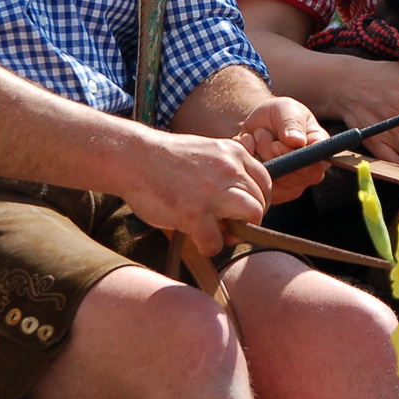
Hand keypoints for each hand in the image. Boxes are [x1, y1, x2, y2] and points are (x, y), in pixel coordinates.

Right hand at [116, 127, 270, 255]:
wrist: (134, 157)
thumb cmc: (166, 159)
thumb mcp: (207, 151)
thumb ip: (227, 168)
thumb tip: (242, 196)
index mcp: (234, 153)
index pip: (265, 183)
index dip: (257, 201)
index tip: (242, 212)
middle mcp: (229, 169)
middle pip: (260, 203)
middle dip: (249, 221)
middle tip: (229, 227)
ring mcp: (213, 192)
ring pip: (252, 217)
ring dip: (237, 233)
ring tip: (219, 234)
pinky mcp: (194, 213)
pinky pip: (216, 242)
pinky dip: (210, 247)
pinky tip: (197, 241)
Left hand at [235, 96, 330, 203]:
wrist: (254, 126)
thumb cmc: (276, 115)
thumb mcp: (285, 108)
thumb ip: (292, 121)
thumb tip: (297, 141)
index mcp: (319, 150)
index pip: (316, 162)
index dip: (297, 152)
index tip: (283, 138)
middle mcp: (309, 172)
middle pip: (292, 172)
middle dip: (271, 149)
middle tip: (262, 133)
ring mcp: (290, 186)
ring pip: (272, 176)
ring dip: (258, 153)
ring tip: (256, 140)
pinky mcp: (271, 193)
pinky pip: (255, 181)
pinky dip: (247, 161)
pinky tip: (248, 151)